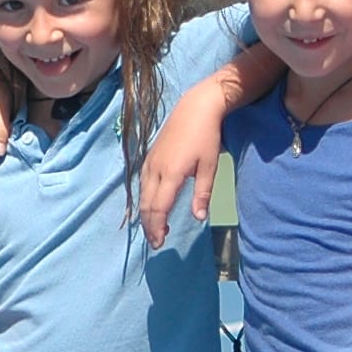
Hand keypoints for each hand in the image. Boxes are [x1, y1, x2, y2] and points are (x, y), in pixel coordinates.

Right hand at [137, 74, 231, 245]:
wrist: (195, 108)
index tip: (160, 243)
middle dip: (149, 225)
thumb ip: (203, 193)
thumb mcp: (209, 166)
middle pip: (147, 205)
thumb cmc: (206, 137)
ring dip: (147, 214)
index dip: (157, 227)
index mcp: (171, 173)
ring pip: (142, 195)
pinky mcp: (149, 157)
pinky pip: (143, 184)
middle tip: (157, 242)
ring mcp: (150, 162)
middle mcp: (155, 170)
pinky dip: (146, 200)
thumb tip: (199, 218)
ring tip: (156, 228)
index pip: (158, 208)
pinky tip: (153, 206)